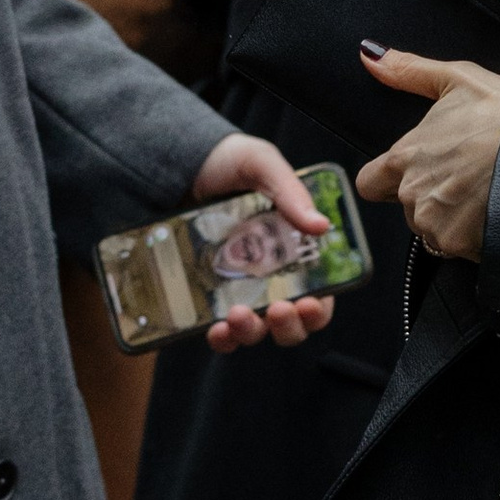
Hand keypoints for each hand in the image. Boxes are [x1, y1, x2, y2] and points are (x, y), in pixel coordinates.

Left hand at [191, 132, 333, 351]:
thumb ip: (290, 192)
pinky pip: (218, 329)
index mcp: (295, 251)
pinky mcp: (206, 296)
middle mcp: (270, 277)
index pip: (319, 295)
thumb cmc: (229, 162)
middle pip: (289, 323)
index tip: (309, 304)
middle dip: (287, 326)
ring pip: (254, 330)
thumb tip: (321, 226)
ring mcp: (237, 289)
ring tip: (239, 315)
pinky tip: (216, 329)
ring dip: (252, 332)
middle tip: (279, 309)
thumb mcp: (262, 164)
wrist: (178, 163)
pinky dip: (221, 338)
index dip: (318, 309)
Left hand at [355, 48, 499, 261]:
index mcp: (405, 156)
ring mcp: (434, 223)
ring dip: (450, 218)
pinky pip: (458, 247)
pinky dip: (473, 235)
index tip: (416, 171)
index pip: (370, 183)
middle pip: (406, 207)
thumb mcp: (458, 78)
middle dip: (429, 196)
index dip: (389, 179)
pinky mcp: (460, 245)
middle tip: (463, 177)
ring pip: (431, 229)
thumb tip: (371, 56)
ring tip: (483, 193)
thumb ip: (408, 71)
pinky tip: (493, 212)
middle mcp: (412, 194)